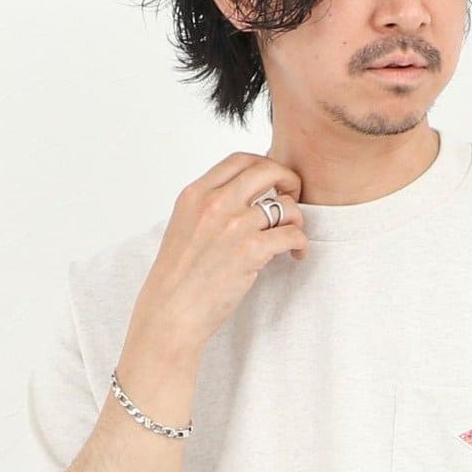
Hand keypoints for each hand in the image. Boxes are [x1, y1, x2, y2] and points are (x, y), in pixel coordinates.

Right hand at [130, 153, 309, 358]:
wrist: (171, 311)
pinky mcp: (251, 250)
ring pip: (285, 205)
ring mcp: (234, 225)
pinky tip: (296, 255)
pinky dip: (300, 243)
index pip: (239, 160)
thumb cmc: (177, 279)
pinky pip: (291, 235)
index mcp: (195, 193)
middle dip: (288, 180)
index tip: (273, 181)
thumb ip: (209, 209)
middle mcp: (215, 202)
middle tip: (293, 197)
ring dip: (296, 219)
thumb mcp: (184, 228)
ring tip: (293, 236)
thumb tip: (240, 202)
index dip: (264, 165)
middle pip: (266, 170)